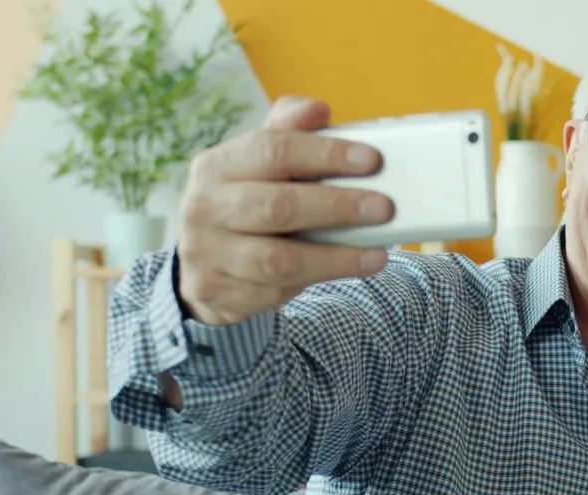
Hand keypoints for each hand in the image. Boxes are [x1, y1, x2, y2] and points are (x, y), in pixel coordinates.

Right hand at [176, 96, 394, 325]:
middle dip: (337, 207)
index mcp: (217, 164)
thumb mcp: (260, 162)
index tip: (372, 160)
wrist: (205, 261)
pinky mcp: (217, 291)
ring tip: (376, 253)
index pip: (273, 150)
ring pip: (279, 260)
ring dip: (336, 258)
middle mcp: (204, 207)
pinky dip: (317, 281)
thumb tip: (318, 110)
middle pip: (277, 206)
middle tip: (383, 208)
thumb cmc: (247, 199)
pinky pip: (274, 292)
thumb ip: (289, 130)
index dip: (326, 154)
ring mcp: (206, 253)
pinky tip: (349, 271)